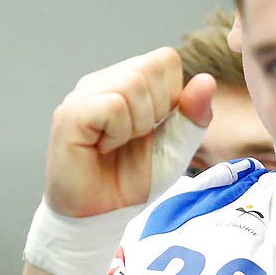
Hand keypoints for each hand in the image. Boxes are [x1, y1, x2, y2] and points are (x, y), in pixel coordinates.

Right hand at [44, 48, 213, 218]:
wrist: (100, 215)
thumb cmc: (131, 179)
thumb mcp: (176, 149)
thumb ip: (193, 116)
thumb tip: (206, 80)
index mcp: (127, 81)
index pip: (165, 59)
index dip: (171, 96)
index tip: (154, 128)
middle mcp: (103, 81)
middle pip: (150, 67)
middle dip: (156, 112)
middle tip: (134, 140)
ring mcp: (83, 95)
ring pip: (132, 83)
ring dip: (137, 125)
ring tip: (117, 144)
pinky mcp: (69, 114)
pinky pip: (113, 105)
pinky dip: (119, 132)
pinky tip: (103, 148)